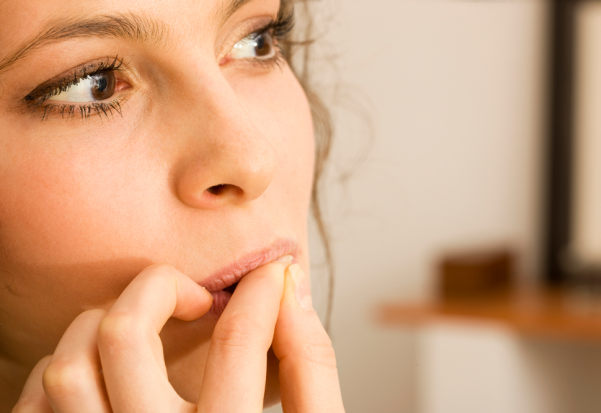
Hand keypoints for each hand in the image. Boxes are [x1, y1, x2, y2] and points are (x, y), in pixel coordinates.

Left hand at [12, 261, 344, 411]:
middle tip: (195, 296)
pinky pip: (36, 407)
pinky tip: (104, 373)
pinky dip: (61, 373)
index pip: (239, 341)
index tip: (270, 275)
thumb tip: (290, 289)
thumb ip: (310, 366)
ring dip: (103, 325)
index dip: (262, 290)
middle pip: (125, 335)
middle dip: (161, 286)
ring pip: (68, 367)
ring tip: (146, 330)